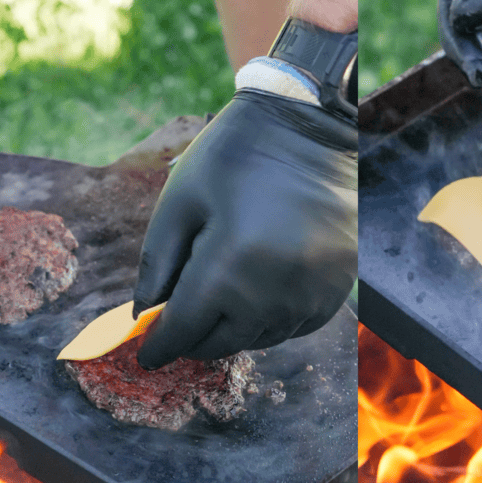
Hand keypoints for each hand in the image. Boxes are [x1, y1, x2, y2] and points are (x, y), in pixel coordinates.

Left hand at [132, 91, 356, 369]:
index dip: (161, 345)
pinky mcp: (335, 291)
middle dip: (193, 339)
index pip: (186, 328)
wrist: (312, 128)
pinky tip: (254, 295)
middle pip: (222, 342)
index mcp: (231, 265)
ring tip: (217, 302)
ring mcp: (311, 295)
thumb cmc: (236, 156)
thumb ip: (157, 261)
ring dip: (231, 330)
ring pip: (257, 339)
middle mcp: (275, 291)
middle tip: (178, 326)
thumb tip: (145, 313)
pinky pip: (292, 328)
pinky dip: (267, 322)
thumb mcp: (181, 199)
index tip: (147, 354)